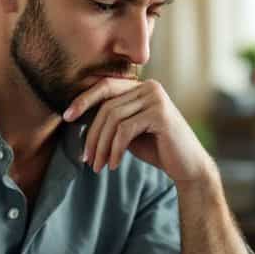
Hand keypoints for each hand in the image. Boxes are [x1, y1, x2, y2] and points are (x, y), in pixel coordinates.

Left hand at [63, 78, 213, 187]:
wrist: (187, 166)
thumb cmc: (157, 149)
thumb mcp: (129, 131)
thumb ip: (111, 119)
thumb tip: (76, 115)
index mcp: (142, 87)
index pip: (105, 86)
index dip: (84, 100)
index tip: (67, 117)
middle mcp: (150, 87)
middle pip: (107, 106)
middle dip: (92, 134)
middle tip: (86, 158)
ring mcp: (156, 98)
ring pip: (113, 119)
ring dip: (101, 146)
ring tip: (98, 166)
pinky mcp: (160, 114)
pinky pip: (125, 130)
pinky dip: (115, 150)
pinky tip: (113, 165)